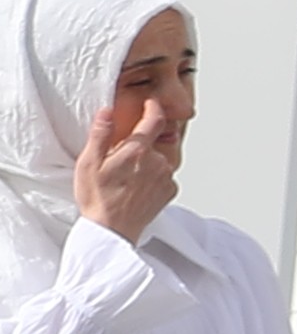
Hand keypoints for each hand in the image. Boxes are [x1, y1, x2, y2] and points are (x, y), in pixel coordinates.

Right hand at [73, 96, 173, 243]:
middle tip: (117, 162)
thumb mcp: (89, 163)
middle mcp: (158, 162)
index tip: (151, 104)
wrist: (112, 230)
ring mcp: (166, 177)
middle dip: (137, 147)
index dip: (153, 108)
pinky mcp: (170, 191)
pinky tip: (135, 188)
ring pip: (157, 160)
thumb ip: (100, 134)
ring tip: (124, 179)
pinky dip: (151, 177)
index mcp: (137, 151)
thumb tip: (107, 112)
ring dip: (144, 163)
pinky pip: (162, 176)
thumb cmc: (98, 198)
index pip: (154, 120)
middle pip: (151, 144)